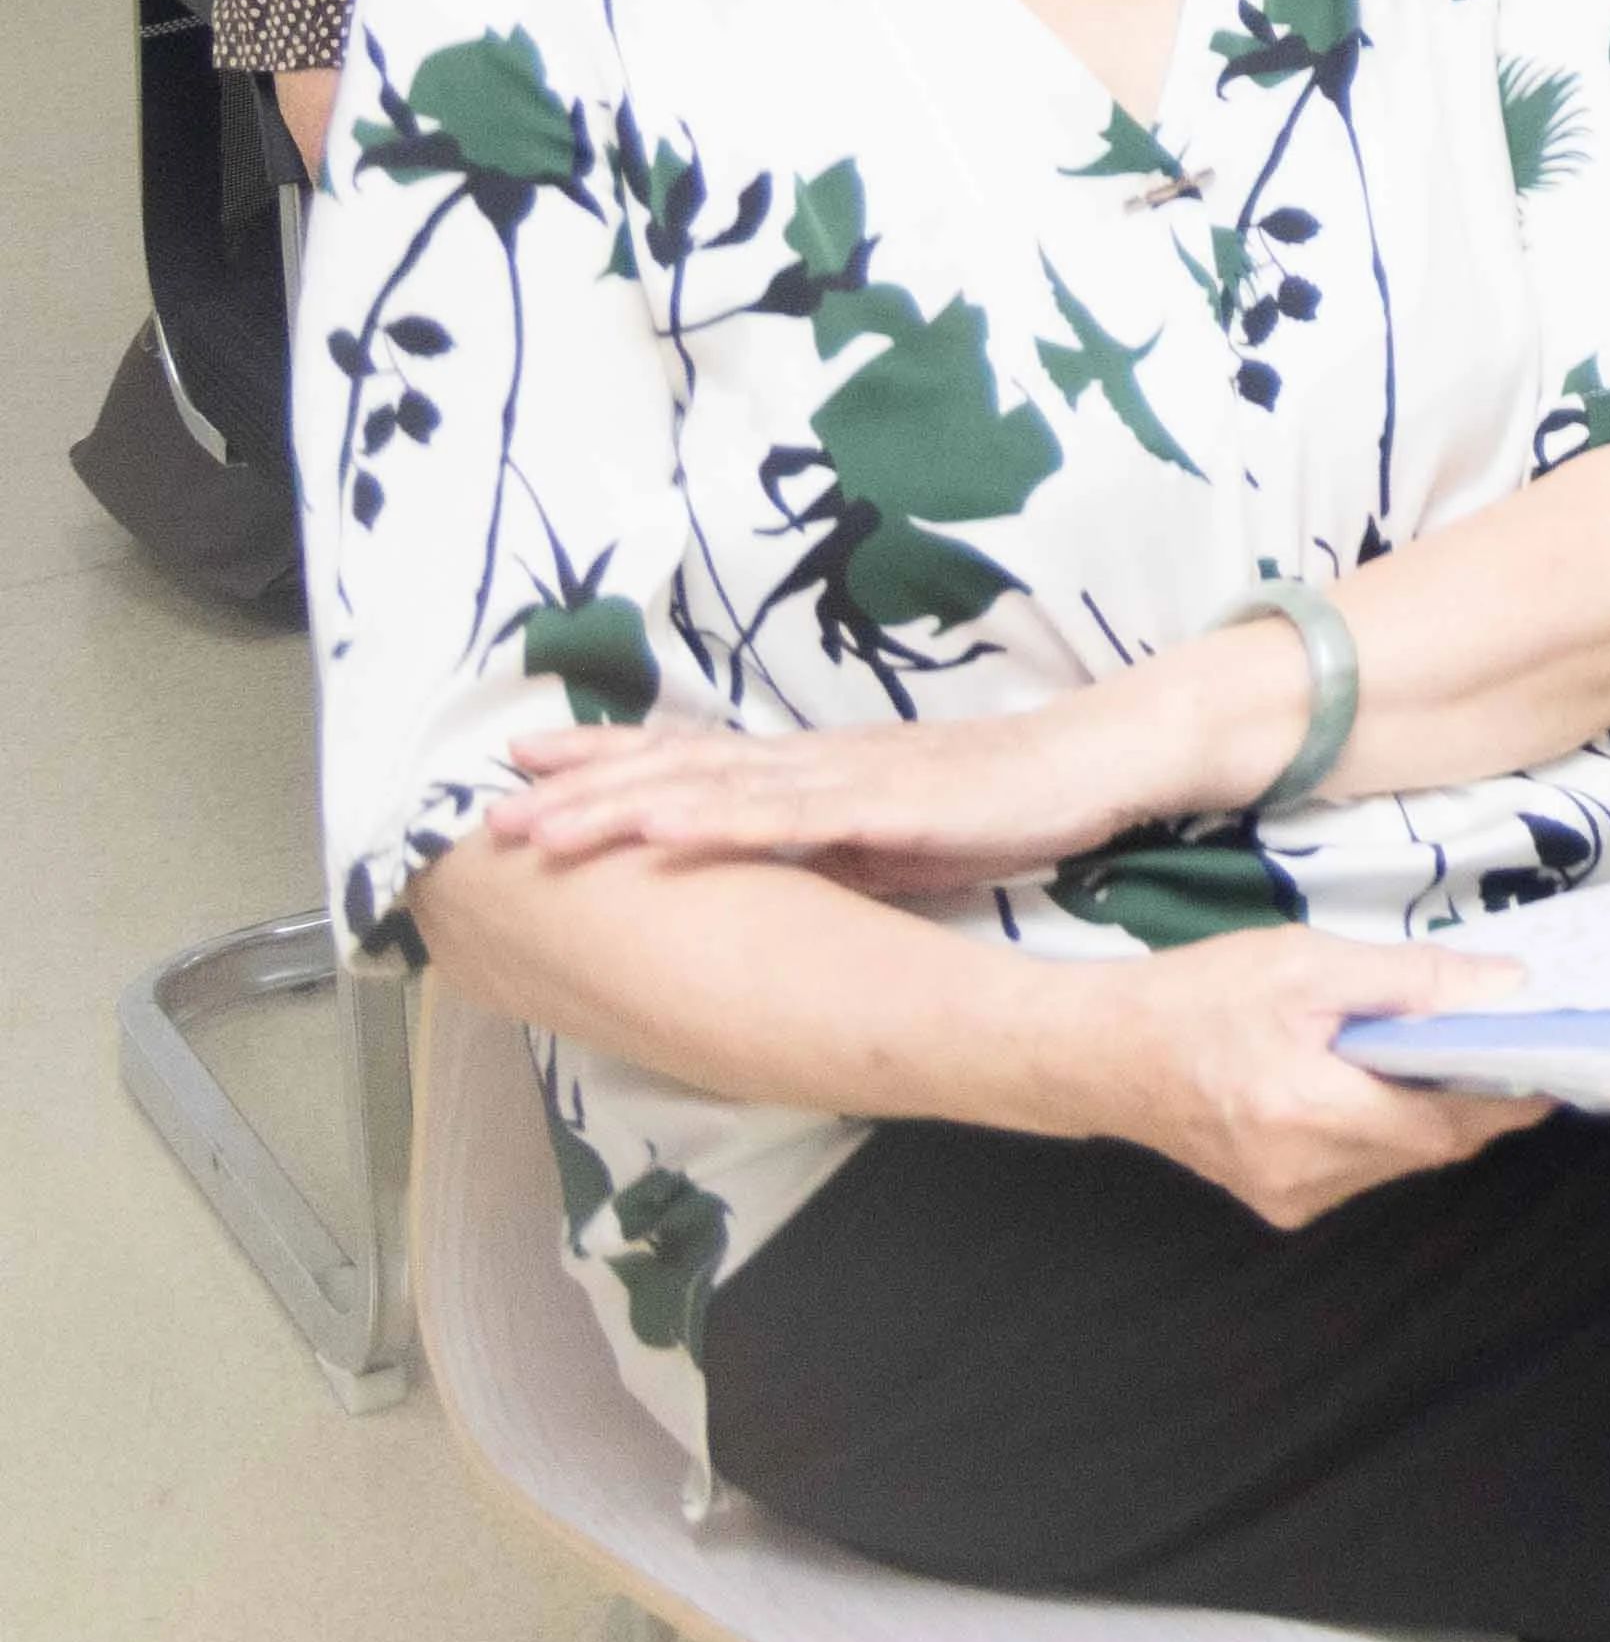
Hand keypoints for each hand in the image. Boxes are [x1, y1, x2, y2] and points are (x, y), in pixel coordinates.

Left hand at [497, 684, 1225, 889]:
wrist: (1089, 764)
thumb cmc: (997, 804)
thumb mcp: (890, 839)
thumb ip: (823, 852)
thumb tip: (760, 883)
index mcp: (812, 770)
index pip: (689, 758)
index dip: (604, 760)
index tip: (525, 766)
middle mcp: (810, 762)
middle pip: (674, 766)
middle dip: (578, 784)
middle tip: (489, 804)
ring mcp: (839, 778)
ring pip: (704, 788)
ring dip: (611, 804)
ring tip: (537, 828)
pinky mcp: (878, 803)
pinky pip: (775, 815)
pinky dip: (704, 818)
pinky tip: (649, 825)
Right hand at [1071, 932, 1551, 1229]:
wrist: (1099, 1053)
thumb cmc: (1197, 997)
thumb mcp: (1308, 963)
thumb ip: (1412, 981)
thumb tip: (1505, 987)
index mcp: (1307, 1111)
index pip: (1445, 1125)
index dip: (1508, 1097)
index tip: (1558, 1064)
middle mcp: (1302, 1171)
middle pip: (1430, 1147)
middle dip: (1475, 1099)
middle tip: (1508, 1044)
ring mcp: (1288, 1196)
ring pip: (1400, 1161)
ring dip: (1431, 1113)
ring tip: (1440, 1053)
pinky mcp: (1279, 1201)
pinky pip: (1363, 1167)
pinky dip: (1387, 1127)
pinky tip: (1379, 1082)